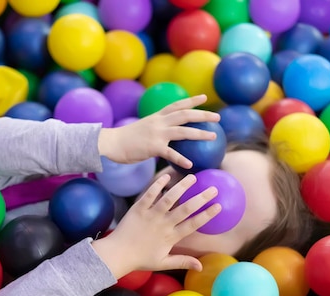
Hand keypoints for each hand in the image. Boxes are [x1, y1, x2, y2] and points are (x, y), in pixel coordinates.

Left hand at [91, 173, 221, 277]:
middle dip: (201, 198)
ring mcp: (151, 215)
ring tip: (192, 177)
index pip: (193, 224)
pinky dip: (158, 185)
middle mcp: (163, 224)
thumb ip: (183, 262)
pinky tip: (167, 176)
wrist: (117, 254)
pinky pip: (149, 194)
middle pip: (185, 209)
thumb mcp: (163, 263)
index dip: (206, 215)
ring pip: (169, 198)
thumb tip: (201, 267)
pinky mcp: (139, 208)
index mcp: (171, 237)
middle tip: (213, 189)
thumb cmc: (141, 259)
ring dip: (182, 187)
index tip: (218, 206)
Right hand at [98, 95, 220, 168]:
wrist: (111, 143)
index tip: (204, 97)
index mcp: (157, 117)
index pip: (177, 105)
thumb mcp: (143, 128)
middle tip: (217, 117)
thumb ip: (155, 129)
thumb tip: (165, 136)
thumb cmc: (126, 139)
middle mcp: (159, 122)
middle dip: (203, 115)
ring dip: (200, 134)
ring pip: (183, 131)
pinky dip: (181, 159)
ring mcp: (157, 134)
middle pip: (185, 115)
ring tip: (213, 136)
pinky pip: (171, 154)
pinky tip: (191, 165)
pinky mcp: (153, 147)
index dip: (191, 100)